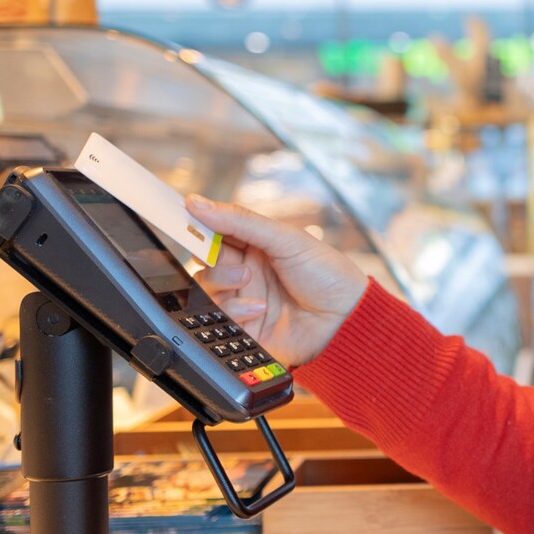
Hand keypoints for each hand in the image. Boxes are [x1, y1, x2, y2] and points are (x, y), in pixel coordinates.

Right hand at [187, 196, 370, 366]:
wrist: (349, 319)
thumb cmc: (328, 274)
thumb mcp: (286, 239)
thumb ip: (240, 221)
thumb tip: (197, 203)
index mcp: (255, 248)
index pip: (215, 234)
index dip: (198, 227)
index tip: (183, 218)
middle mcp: (246, 275)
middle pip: (204, 264)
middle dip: (211, 261)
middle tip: (234, 263)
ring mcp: (244, 303)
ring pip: (206, 292)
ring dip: (222, 284)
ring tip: (248, 283)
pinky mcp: (245, 331)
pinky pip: (220, 321)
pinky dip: (235, 311)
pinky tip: (259, 308)